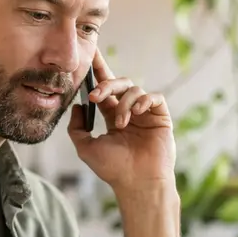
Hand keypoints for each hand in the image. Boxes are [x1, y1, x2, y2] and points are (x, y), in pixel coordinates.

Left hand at [69, 49, 175, 192]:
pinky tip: (135, 112)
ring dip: (123, 104)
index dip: (97, 70)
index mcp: (112, 116)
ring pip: (134, 89)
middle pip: (119, 83)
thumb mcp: (85, 148)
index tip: (90, 54)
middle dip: (106, 85)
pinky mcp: (160, 116)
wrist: (137, 183)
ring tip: (120, 124)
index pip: (104, 88)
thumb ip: (76, 127)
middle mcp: (129, 111)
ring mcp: (146, 113)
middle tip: (95, 96)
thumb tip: (77, 106)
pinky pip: (154, 97)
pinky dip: (143, 100)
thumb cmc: (113, 169)